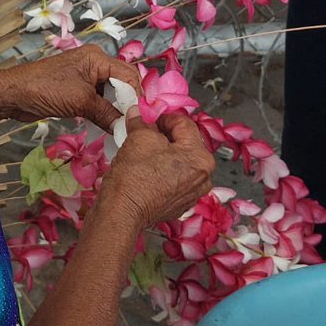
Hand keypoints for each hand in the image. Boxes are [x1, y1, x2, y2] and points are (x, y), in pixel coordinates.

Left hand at [0, 45, 140, 130]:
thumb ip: (107, 113)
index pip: (130, 76)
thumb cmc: (45, 90)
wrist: (12, 94)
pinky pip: (98, 100)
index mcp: (98, 58)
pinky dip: (104, 112)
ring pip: (111, 94)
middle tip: (132, 126)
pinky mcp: (77, 89)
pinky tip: (107, 126)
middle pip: (122, 84)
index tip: (142, 119)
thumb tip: (127, 128)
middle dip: (128, 104)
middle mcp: (94, 63)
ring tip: (121, 128)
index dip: (137, 97)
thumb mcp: (80, 102)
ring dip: (115, 110)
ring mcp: (85, 76)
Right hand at [100, 112, 215, 226]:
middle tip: (143, 133)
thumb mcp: (138, 138)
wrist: (122, 212)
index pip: (184, 123)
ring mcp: (192, 194)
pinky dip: (161, 172)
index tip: (147, 116)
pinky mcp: (178, 205)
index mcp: (201, 158)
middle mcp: (204, 177)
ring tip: (142, 152)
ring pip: (179, 162)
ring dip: (162, 154)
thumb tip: (138, 113)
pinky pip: (173, 180)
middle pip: (184, 144)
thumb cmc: (134, 177)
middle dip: (163, 136)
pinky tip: (144, 171)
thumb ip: (142, 122)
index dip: (162, 116)